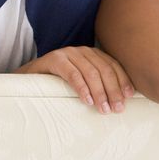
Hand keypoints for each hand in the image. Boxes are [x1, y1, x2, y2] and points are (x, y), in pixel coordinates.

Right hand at [18, 46, 133, 113]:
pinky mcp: (54, 59)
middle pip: (104, 70)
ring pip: (90, 72)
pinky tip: (87, 100)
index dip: (123, 80)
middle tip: (116, 109)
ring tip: (103, 109)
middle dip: (113, 90)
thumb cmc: (60, 83)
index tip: (129, 97)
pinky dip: (82, 88)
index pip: (113, 65)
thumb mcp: (83, 82)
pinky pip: (72, 74)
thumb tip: (122, 100)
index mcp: (92, 54)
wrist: (29, 78)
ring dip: (99, 92)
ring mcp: (67, 53)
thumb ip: (99, 85)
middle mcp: (82, 50)